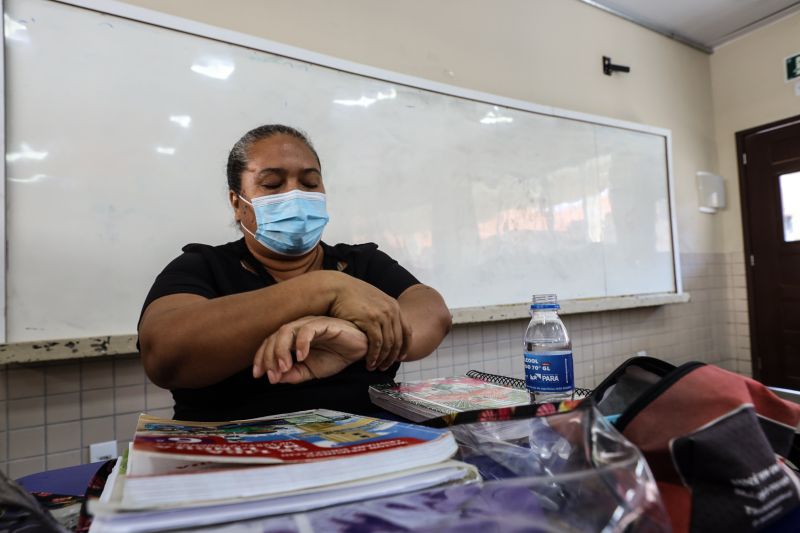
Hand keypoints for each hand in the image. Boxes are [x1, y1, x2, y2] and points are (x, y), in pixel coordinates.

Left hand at [252, 316, 368, 383]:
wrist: (359, 350)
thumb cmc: (336, 355)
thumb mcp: (312, 371)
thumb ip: (294, 375)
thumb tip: (276, 379)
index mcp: (293, 338)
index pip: (269, 344)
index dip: (261, 358)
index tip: (259, 375)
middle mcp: (298, 328)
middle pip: (274, 336)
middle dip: (269, 356)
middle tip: (272, 375)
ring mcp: (310, 324)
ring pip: (287, 330)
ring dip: (281, 349)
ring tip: (285, 367)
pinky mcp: (324, 323)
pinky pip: (308, 329)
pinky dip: (302, 343)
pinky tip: (302, 356)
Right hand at [327, 274, 412, 370]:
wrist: (336, 288)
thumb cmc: (350, 296)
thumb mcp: (373, 301)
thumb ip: (382, 312)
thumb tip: (386, 325)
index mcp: (394, 306)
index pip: (407, 330)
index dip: (405, 346)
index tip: (400, 357)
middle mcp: (391, 310)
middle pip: (398, 340)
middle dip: (393, 356)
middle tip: (386, 367)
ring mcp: (382, 315)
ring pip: (388, 344)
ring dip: (383, 359)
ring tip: (376, 367)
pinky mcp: (371, 320)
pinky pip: (377, 344)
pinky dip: (374, 356)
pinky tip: (369, 362)